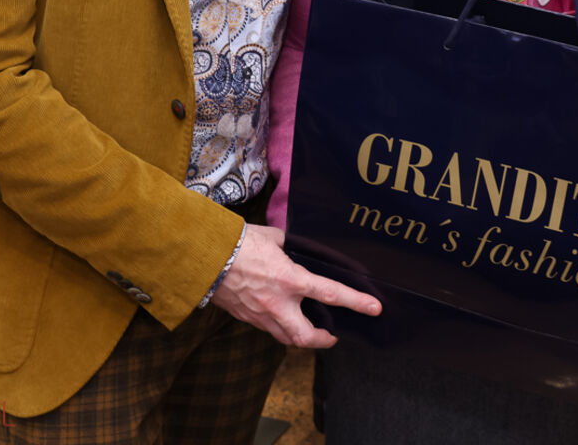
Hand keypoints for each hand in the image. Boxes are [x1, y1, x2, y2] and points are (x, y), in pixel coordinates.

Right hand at [209, 225, 380, 346]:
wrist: (203, 257)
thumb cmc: (239, 242)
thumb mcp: (275, 237)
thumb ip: (292, 246)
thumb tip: (302, 248)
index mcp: (290, 279)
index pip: (330, 294)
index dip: (355, 301)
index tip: (374, 308)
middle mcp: (278, 303)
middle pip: (307, 336)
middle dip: (324, 339)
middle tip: (334, 333)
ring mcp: (260, 314)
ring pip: (286, 338)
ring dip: (302, 337)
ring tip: (312, 329)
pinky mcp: (246, 318)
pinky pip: (268, 329)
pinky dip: (280, 327)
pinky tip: (284, 317)